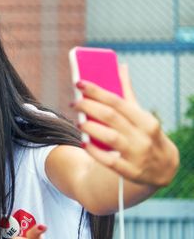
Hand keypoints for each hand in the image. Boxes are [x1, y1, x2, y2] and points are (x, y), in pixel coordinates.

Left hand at [72, 64, 178, 187]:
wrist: (163, 168)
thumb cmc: (146, 135)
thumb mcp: (141, 115)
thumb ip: (127, 94)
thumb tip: (120, 67)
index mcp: (145, 120)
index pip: (117, 101)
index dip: (96, 91)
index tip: (79, 83)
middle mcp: (142, 136)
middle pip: (111, 117)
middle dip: (90, 107)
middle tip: (74, 102)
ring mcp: (137, 155)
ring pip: (110, 138)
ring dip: (91, 128)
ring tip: (78, 122)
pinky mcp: (130, 171)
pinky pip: (108, 161)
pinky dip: (94, 152)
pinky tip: (83, 143)